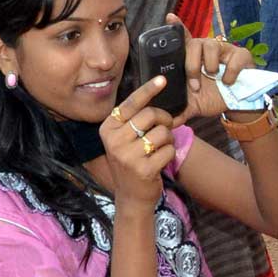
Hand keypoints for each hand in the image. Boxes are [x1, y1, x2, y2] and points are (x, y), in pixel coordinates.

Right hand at [99, 76, 175, 208]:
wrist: (131, 197)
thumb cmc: (132, 162)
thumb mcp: (125, 140)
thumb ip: (135, 119)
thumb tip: (156, 93)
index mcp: (108, 129)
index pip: (131, 104)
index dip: (148, 90)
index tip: (162, 79)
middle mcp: (114, 140)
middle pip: (150, 115)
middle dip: (165, 120)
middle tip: (165, 128)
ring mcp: (127, 156)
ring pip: (162, 133)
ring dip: (168, 140)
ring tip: (159, 150)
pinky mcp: (142, 169)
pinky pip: (168, 150)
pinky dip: (170, 155)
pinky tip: (160, 163)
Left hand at [164, 13, 255, 125]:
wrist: (237, 106)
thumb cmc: (213, 98)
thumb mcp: (194, 105)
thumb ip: (179, 110)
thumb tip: (164, 122)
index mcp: (193, 58)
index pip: (183, 38)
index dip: (176, 26)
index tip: (169, 17)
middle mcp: (207, 50)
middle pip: (194, 43)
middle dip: (192, 65)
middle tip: (195, 84)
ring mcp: (225, 50)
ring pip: (211, 45)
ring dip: (210, 65)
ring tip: (214, 78)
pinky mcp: (241, 55)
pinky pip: (234, 58)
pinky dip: (230, 73)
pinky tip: (229, 82)